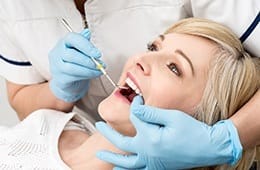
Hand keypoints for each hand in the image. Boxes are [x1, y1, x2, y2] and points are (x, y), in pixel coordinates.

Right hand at [49, 29, 102, 101]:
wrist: (67, 80)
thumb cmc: (76, 61)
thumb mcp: (81, 49)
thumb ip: (84, 41)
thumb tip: (87, 32)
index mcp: (64, 42)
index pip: (72, 39)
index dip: (86, 45)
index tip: (99, 54)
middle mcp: (57, 53)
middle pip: (71, 55)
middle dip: (89, 60)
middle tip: (102, 65)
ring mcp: (57, 67)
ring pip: (72, 68)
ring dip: (89, 70)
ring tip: (100, 70)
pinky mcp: (60, 79)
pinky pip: (73, 77)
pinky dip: (86, 76)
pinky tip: (94, 74)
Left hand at [96, 96, 241, 169]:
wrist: (209, 148)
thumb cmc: (193, 131)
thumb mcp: (172, 117)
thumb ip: (151, 112)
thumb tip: (135, 106)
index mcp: (150, 138)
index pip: (135, 117)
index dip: (135, 105)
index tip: (137, 98)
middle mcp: (147, 152)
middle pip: (121, 142)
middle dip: (108, 133)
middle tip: (99, 125)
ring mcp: (152, 163)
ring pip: (126, 163)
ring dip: (112, 158)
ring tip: (100, 155)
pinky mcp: (158, 168)